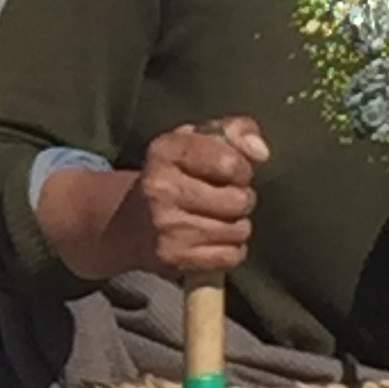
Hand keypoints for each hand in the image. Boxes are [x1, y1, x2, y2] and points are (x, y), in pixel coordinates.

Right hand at [100, 116, 268, 281]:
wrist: (128, 223)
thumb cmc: (176, 175)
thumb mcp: (198, 140)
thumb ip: (235, 131)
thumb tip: (261, 152)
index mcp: (166, 151)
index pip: (230, 163)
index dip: (242, 169)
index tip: (231, 172)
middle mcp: (160, 187)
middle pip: (238, 200)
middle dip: (240, 199)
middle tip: (223, 198)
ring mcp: (164, 225)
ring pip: (237, 230)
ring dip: (236, 226)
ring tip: (217, 218)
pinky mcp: (172, 257)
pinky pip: (230, 256)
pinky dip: (230, 250)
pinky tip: (213, 240)